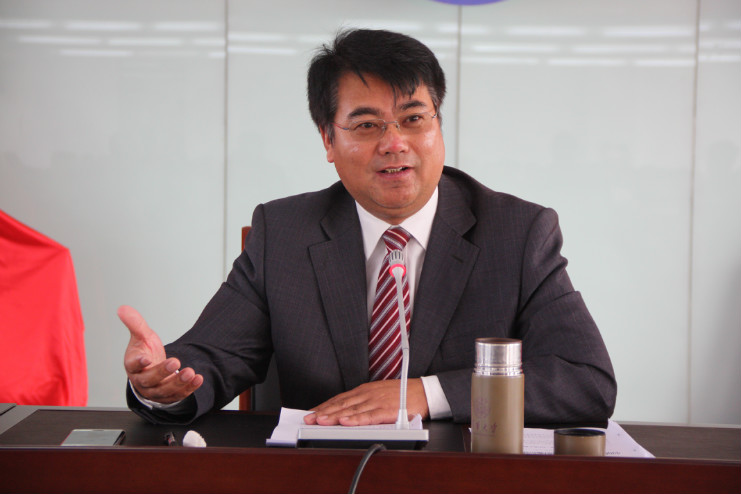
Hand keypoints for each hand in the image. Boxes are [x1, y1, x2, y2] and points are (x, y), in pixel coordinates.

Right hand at [119, 305, 202, 403]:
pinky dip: (189, 388)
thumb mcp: (141, 336)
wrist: (153, 369)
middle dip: (163, 372)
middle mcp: (142, 380)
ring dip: (178, 382)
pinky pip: (178, 395)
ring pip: (165, 390)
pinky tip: (197, 379)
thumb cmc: (145, 352)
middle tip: (175, 361)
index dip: (138, 362)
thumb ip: (135, 323)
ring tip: (189, 372)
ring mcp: (155, 390)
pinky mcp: (168, 396)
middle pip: (150, 379)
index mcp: (133, 365)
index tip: (146, 358)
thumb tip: (123, 308)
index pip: (133, 365)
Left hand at [303, 379, 428, 425]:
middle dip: (324, 412)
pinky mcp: (387, 410)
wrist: (422, 392)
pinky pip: (369, 416)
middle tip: (308, 419)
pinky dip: (356, 420)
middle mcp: (368, 394)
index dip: (324, 406)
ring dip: (335, 416)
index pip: (340, 398)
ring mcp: (377, 402)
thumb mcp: (378, 394)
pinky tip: (346, 422)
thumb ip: (363, 402)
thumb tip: (346, 412)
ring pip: (352, 410)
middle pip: (342, 404)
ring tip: (321, 421)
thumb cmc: (401, 395)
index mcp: (364, 390)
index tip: (311, 413)